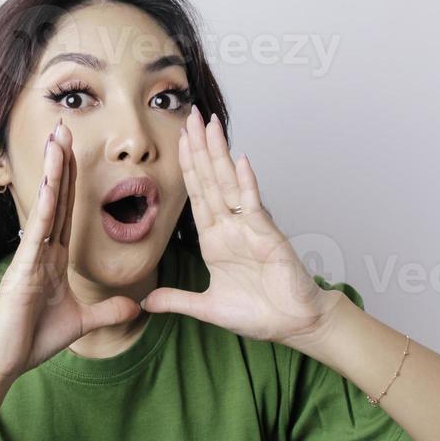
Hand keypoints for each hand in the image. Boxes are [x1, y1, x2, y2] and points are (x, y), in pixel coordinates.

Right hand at [0, 120, 141, 384]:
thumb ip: (107, 311)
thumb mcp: (81, 323)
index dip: (73, 180)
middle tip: (66, 127)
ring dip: (55, 172)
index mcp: (53, 259)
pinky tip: (54, 182)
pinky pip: (39, 232)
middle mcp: (41, 251)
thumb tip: (135, 305)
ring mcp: (30, 257)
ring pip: (48, 207)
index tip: (76, 151)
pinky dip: (47, 207)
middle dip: (62, 163)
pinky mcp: (23, 270)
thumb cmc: (31, 341)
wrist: (2, 362)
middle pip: (58, 198)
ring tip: (58, 139)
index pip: (67, 211)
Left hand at [140, 105, 335, 344]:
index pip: (197, 195)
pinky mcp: (268, 236)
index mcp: (215, 240)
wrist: (293, 325)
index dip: (186, 168)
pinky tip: (240, 160)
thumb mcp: (207, 308)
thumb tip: (146, 303)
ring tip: (210, 125)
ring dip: (218, 154)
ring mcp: (250, 228)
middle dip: (199, 148)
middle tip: (190, 116)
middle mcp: (231, 227)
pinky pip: (254, 205)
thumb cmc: (259, 313)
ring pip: (229, 184)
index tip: (177, 141)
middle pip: (210, 180)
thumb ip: (177, 301)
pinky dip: (247, 183)